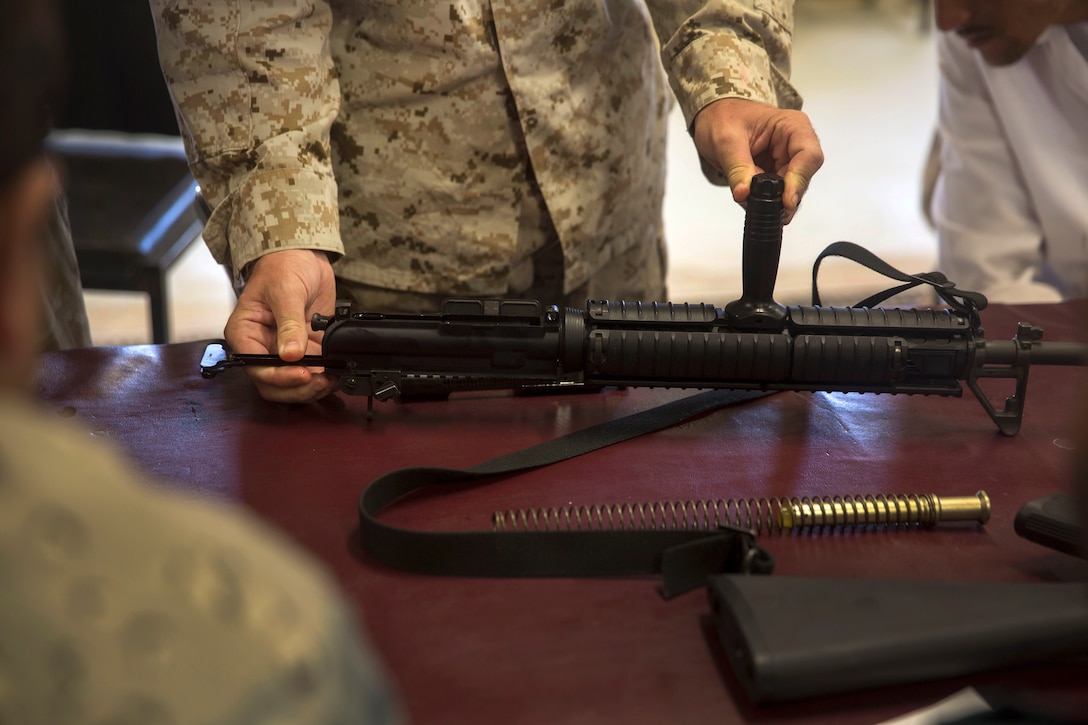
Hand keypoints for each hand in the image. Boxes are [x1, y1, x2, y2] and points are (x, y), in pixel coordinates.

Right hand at [224, 249, 336, 402]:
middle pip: (272, 384)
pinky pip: (312, 372)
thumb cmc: (283, 265)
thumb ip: (289, 324)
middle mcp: (261, 346)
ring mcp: (284, 351)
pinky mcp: (306, 350)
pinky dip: (325, 378)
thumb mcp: (286, 291)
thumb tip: (291, 354)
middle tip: (320, 382)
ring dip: (312, 388)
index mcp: (245, 333)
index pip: (255, 367)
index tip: (302, 374)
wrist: (304, 255)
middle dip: (296, 388)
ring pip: (292, 384)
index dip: (278, 377)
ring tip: (331, 379)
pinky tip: (338, 375)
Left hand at [692, 97, 823, 223]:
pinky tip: (747, 197)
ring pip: (789, 191)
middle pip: (802, 178)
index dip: (799, 181)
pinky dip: (762, 201)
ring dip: (770, 201)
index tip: (786, 202)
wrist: (714, 117)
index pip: (808, 156)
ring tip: (748, 198)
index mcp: (792, 126)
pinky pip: (775, 195)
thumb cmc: (723, 117)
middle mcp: (794, 144)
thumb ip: (738, 168)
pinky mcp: (775, 175)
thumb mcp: (726, 141)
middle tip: (762, 209)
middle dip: (782, 196)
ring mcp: (786, 162)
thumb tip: (744, 193)